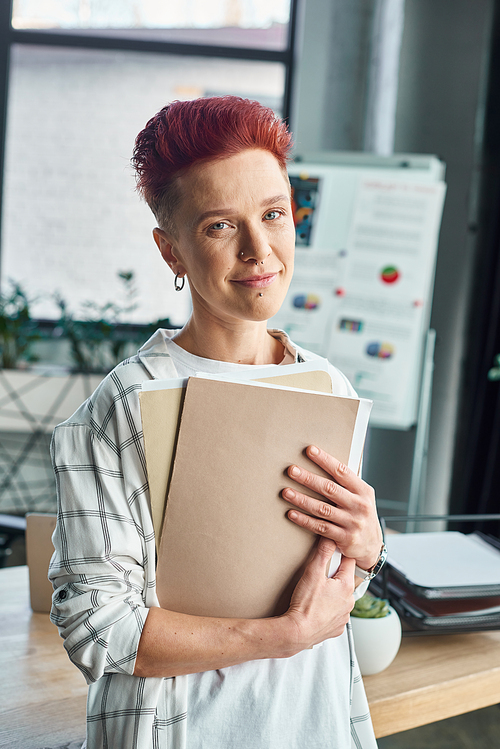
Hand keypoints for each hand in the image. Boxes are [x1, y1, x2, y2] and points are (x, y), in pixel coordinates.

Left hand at [282, 445, 382, 571]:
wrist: (372, 546)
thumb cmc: (361, 515)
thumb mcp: (361, 497)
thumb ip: (346, 483)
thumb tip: (324, 463)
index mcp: (363, 491)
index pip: (342, 471)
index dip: (325, 460)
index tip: (310, 450)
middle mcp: (359, 505)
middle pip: (329, 489)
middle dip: (308, 478)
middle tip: (292, 470)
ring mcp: (352, 522)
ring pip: (322, 509)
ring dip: (302, 499)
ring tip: (286, 492)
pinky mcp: (344, 538)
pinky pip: (320, 527)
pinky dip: (304, 520)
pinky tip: (291, 513)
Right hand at [284, 537, 354, 648]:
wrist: (298, 631)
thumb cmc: (305, 604)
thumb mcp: (313, 572)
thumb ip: (323, 552)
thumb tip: (330, 538)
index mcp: (346, 586)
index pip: (349, 562)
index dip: (340, 555)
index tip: (333, 552)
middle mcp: (350, 602)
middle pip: (344, 580)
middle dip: (334, 575)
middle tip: (319, 575)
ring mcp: (344, 616)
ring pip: (341, 597)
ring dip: (332, 593)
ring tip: (316, 593)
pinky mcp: (337, 628)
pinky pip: (336, 613)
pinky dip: (329, 609)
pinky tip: (317, 607)